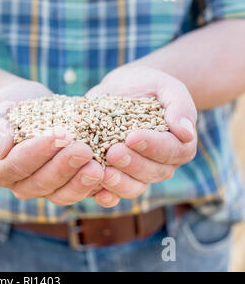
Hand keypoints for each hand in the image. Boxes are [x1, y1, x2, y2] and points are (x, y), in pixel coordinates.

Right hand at [0, 80, 104, 205]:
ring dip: (81, 183)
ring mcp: (44, 188)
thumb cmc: (5, 106)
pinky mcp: (65, 186)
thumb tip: (2, 146)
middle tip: (84, 149)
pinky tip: (110, 181)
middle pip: (42, 183)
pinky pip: (79, 193)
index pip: (18, 165)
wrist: (25, 107)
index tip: (59, 135)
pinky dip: (95, 191)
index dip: (38, 152)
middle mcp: (20, 185)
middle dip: (64, 167)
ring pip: (61, 194)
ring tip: (99, 167)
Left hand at [85, 65, 197, 206]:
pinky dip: (107, 196)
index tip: (132, 137)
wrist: (123, 90)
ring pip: (135, 187)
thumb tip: (186, 133)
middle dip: (132, 164)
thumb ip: (179, 106)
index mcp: (179, 144)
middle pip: (152, 172)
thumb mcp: (166, 87)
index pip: (171, 151)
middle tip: (113, 152)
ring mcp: (139, 173)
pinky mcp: (118, 176)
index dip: (152, 146)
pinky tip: (97, 193)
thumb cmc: (148, 86)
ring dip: (119, 183)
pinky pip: (115, 194)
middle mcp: (162, 164)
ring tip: (103, 172)